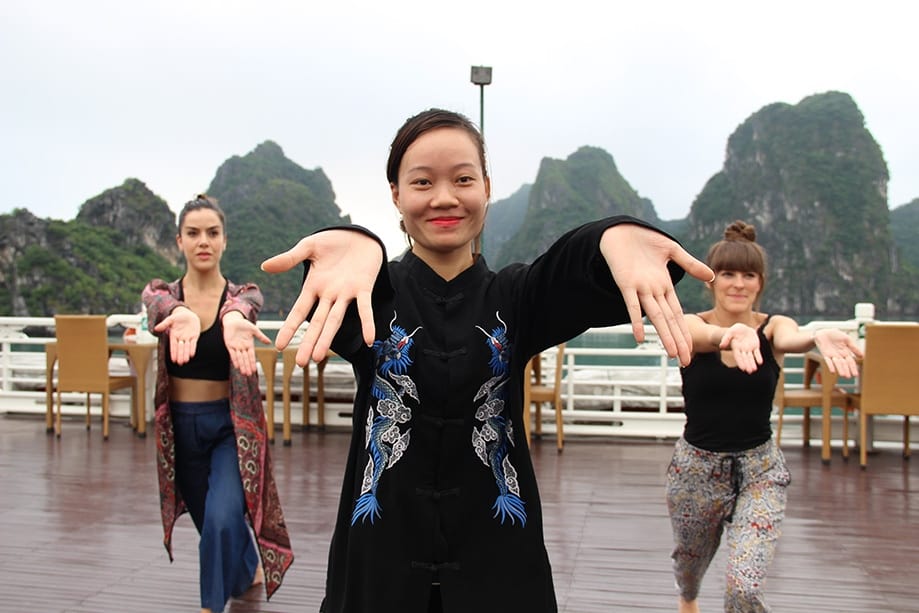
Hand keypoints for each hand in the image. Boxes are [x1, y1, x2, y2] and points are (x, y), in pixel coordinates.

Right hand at [153, 306, 200, 364]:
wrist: (189, 315)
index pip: (173, 345)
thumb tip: (156, 328)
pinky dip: (192, 349)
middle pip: (180, 348)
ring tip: (185, 361)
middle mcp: (180, 338)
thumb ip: (164, 324)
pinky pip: (193, 344)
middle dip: (180, 355)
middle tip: (180, 363)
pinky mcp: (194, 337)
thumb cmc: (179, 317)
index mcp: (174, 335)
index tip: (173, 359)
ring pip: (186, 348)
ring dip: (186, 354)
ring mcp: (187, 338)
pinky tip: (191, 355)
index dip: (173, 352)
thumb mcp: (171, 319)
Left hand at [223, 312, 272, 375]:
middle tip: (248, 375)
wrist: (233, 320)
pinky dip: (234, 360)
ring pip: (239, 358)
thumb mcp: (254, 330)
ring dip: (241, 365)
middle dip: (247, 367)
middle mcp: (242, 348)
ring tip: (243, 373)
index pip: (251, 356)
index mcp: (249, 345)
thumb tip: (269, 342)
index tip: (254, 370)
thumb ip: (261, 337)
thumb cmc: (243, 324)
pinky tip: (236, 366)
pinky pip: (232, 354)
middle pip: (245, 359)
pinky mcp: (229, 345)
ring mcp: (236, 347)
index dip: (252, 363)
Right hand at [261, 229, 382, 364]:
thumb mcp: (308, 247)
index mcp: (314, 286)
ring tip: (319, 357)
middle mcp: (329, 294)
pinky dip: (367, 323)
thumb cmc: (332, 242)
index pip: (299, 311)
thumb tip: (264, 266)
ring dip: (328, 338)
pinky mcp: (363, 287)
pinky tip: (369, 338)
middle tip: (301, 364)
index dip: (290, 328)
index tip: (279, 347)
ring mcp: (346, 293)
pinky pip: (365, 308)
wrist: (358, 234)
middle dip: (309, 342)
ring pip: (335, 319)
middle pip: (317, 322)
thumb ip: (289, 258)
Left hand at [600, 224, 714, 365]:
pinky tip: (639, 338)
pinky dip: (636, 321)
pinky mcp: (626, 283)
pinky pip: (632, 304)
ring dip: (664, 335)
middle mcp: (653, 291)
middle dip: (678, 341)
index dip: (684, 331)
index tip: (691, 349)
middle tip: (685, 363)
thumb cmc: (644, 240)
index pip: (677, 313)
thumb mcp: (672, 251)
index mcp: (664, 286)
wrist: (620, 231)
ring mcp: (640, 288)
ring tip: (671, 354)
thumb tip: (712, 277)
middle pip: (669, 320)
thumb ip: (690, 265)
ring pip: (655, 316)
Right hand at [720, 323, 762, 373]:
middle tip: (749, 371)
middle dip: (747, 364)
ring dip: (752, 363)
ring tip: (754, 370)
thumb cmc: (735, 331)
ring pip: (751, 357)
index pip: (738, 356)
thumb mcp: (730, 332)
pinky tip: (760, 362)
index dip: (740, 362)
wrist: (743, 329)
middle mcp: (742, 350)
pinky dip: (758, 357)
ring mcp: (749, 349)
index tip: (742, 368)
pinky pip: (757, 352)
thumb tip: (721, 346)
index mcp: (736, 347)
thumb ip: (726, 339)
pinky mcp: (755, 346)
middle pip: (745, 358)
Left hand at [814, 329, 861, 377]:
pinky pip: (828, 360)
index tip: (856, 375)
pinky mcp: (825, 354)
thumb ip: (854, 347)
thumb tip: (863, 356)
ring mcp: (832, 355)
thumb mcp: (847, 340)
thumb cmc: (836, 335)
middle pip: (844, 364)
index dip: (853, 368)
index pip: (851, 362)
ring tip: (843, 375)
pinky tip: (832, 371)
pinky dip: (830, 365)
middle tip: (849, 377)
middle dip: (847, 370)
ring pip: (837, 364)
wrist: (824, 331)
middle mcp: (840, 356)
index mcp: (846, 353)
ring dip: (840, 369)